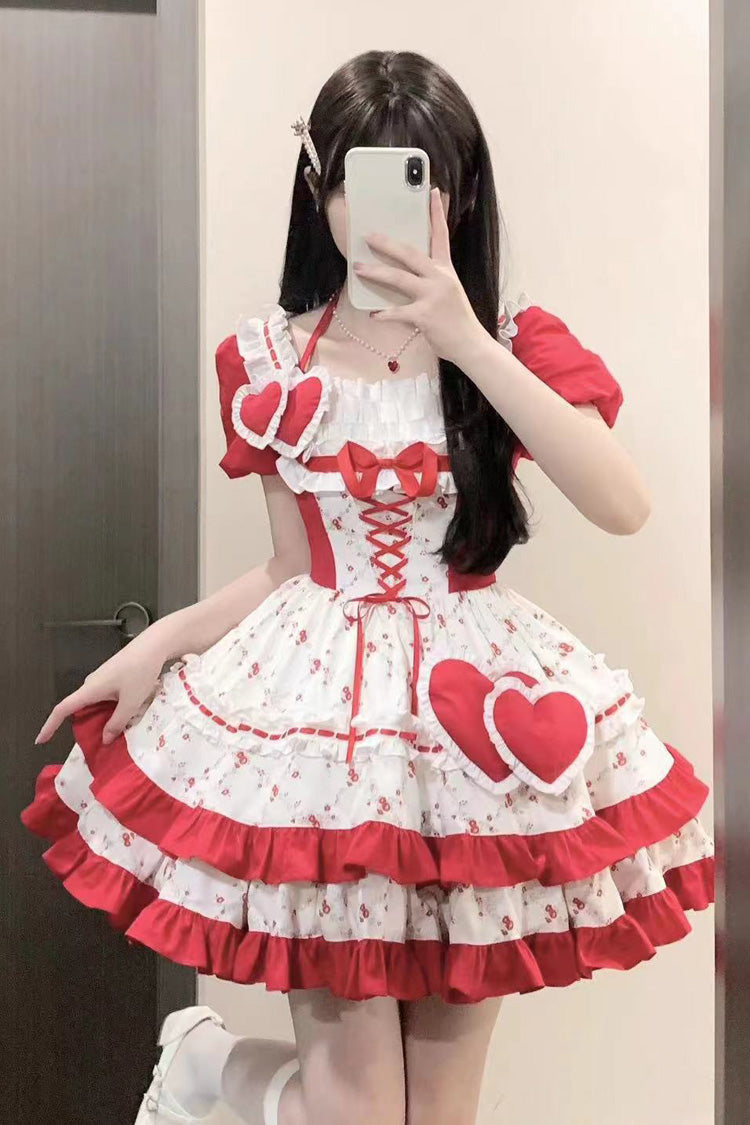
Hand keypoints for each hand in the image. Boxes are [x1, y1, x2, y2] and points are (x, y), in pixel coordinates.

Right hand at [34, 636, 166, 745]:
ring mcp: (101, 679)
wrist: (154, 645)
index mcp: (91, 689)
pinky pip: (103, 698)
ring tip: (115, 734)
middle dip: (84, 727)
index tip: (41, 740)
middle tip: (97, 745)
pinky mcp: (111, 677)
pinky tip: (123, 716)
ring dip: (100, 719)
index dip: (50, 725)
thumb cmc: (141, 671)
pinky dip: (108, 710)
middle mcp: (92, 684)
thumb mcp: (131, 702)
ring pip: (94, 704)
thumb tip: (104, 739)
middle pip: (79, 709)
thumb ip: (117, 722)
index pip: (63, 709)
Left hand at [352, 187, 487, 367]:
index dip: (436, 213)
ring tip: (358, 268)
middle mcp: (440, 278)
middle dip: (386, 244)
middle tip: (368, 235)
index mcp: (445, 270)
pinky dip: (384, 313)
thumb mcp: (448, 292)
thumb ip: (430, 280)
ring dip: (376, 272)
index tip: (433, 191)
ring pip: (399, 278)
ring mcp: (432, 296)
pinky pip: (398, 312)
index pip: (441, 236)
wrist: (470, 344)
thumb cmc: (455, 319)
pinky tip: (374, 314)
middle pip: (410, 254)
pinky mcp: (425, 316)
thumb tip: (403, 273)